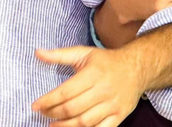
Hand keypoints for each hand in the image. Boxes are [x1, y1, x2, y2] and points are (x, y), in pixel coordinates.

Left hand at [31, 44, 146, 126]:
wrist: (136, 69)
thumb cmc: (105, 61)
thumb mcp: (83, 53)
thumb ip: (59, 55)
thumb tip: (37, 53)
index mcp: (92, 74)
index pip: (65, 92)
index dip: (48, 100)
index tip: (35, 106)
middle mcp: (103, 91)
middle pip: (73, 108)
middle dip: (54, 113)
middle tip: (43, 114)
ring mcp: (112, 106)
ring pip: (85, 122)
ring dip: (66, 126)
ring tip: (53, 125)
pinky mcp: (120, 116)